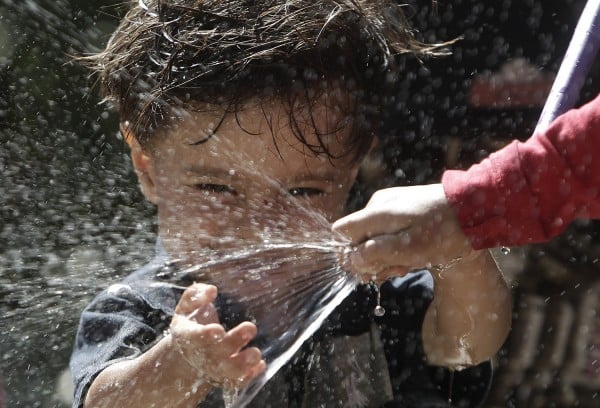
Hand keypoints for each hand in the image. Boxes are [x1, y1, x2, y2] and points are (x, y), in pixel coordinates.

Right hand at [170, 283, 265, 388]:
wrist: (189, 356)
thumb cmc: (192, 325)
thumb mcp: (187, 308)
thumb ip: (195, 295)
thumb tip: (211, 290)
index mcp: (189, 336)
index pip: (196, 337)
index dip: (206, 335)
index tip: (218, 329)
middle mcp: (202, 355)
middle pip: (217, 353)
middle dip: (234, 342)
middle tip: (250, 329)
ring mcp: (215, 369)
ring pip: (229, 371)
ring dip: (243, 364)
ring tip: (256, 353)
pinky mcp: (227, 377)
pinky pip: (238, 381)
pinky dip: (249, 376)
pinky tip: (260, 365)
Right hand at [332, 184, 474, 281]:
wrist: (475, 208)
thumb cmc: (443, 231)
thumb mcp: (409, 250)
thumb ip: (376, 254)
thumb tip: (350, 260)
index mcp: (376, 213)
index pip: (341, 232)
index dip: (348, 254)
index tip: (368, 269)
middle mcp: (378, 204)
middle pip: (357, 238)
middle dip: (372, 260)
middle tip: (398, 270)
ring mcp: (390, 203)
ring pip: (374, 236)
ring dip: (386, 255)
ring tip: (410, 263)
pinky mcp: (402, 206)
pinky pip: (388, 230)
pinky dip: (396, 245)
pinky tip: (414, 253)